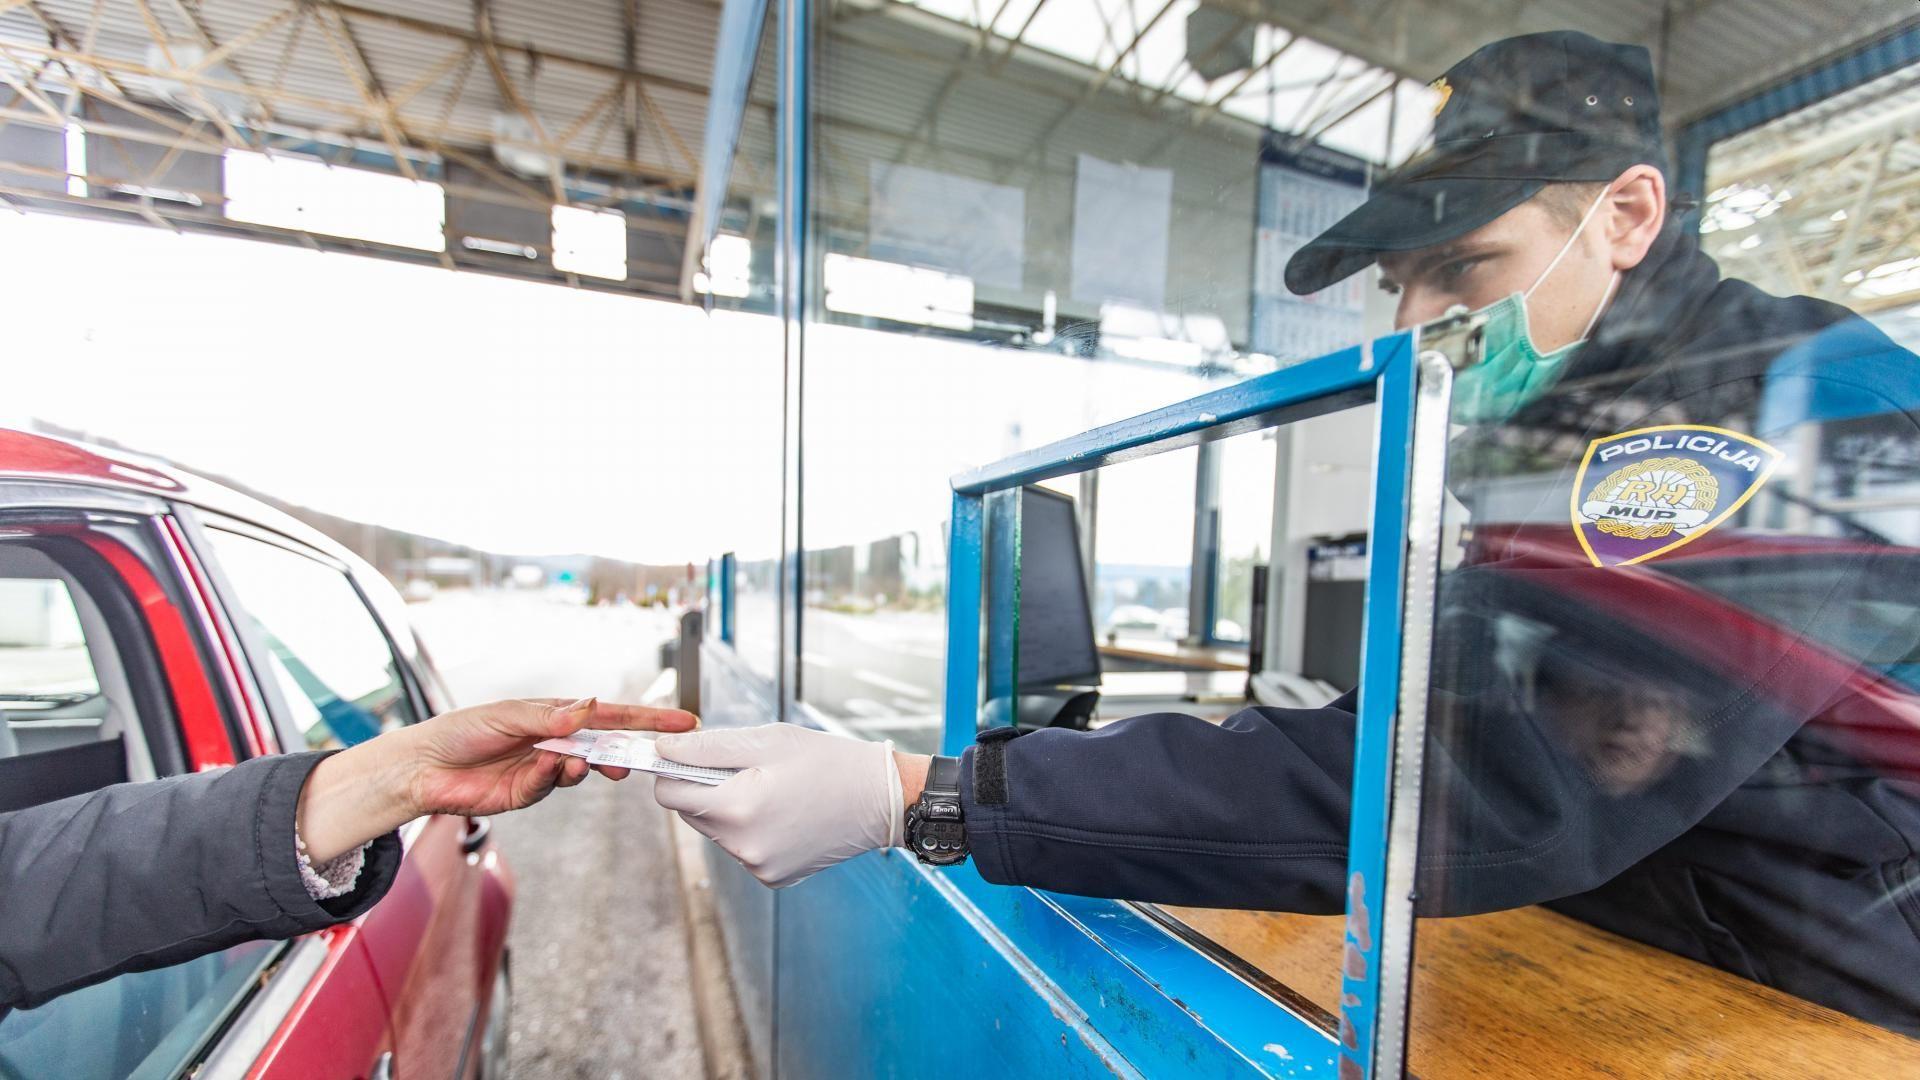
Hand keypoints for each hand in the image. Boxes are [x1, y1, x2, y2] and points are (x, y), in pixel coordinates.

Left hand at [299, 697, 698, 862]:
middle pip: (607, 743)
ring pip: (585, 767)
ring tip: (583, 761)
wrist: (423, 768)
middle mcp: (556, 740)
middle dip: (632, 748)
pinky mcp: (529, 793)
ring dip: (589, 764)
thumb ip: (550, 715)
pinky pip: (553, 785)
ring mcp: (545, 768)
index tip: (681, 721)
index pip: (610, 713)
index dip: (646, 717)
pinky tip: (543, 767)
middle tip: (655, 753)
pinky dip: (553, 776)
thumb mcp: (507, 714)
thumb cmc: (461, 730)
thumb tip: (589, 706)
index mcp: (556, 714)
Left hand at [652, 724, 904, 887]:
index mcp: (736, 808)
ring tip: (773, 790)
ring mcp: (757, 867)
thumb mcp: (767, 740)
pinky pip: (742, 849)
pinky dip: (752, 830)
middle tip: (747, 768)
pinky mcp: (773, 876)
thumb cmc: (827, 761)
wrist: (880, 800)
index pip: (668, 793)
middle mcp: (742, 847)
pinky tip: (784, 813)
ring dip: (730, 809)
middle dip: (706, 787)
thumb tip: (661, 749)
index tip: (691, 755)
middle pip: (691, 813)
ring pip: (716, 832)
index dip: (674, 769)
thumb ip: (706, 747)